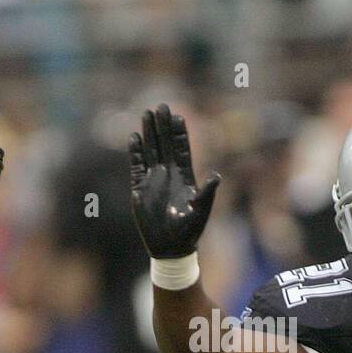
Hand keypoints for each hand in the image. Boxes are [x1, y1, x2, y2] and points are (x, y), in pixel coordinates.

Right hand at [129, 103, 220, 258]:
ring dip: (149, 133)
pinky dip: (135, 152)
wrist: (170, 248)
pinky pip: (137, 166)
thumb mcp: (201, 211)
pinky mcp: (140, 189)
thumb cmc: (189, 231)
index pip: (182, 149)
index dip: (180, 132)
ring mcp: (154, 180)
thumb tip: (217, 176)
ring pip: (151, 150)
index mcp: (185, 177)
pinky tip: (134, 137)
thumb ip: (207, 193)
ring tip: (146, 113)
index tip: (179, 115)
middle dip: (163, 125)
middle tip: (161, 105)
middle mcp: (169, 174)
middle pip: (165, 144)